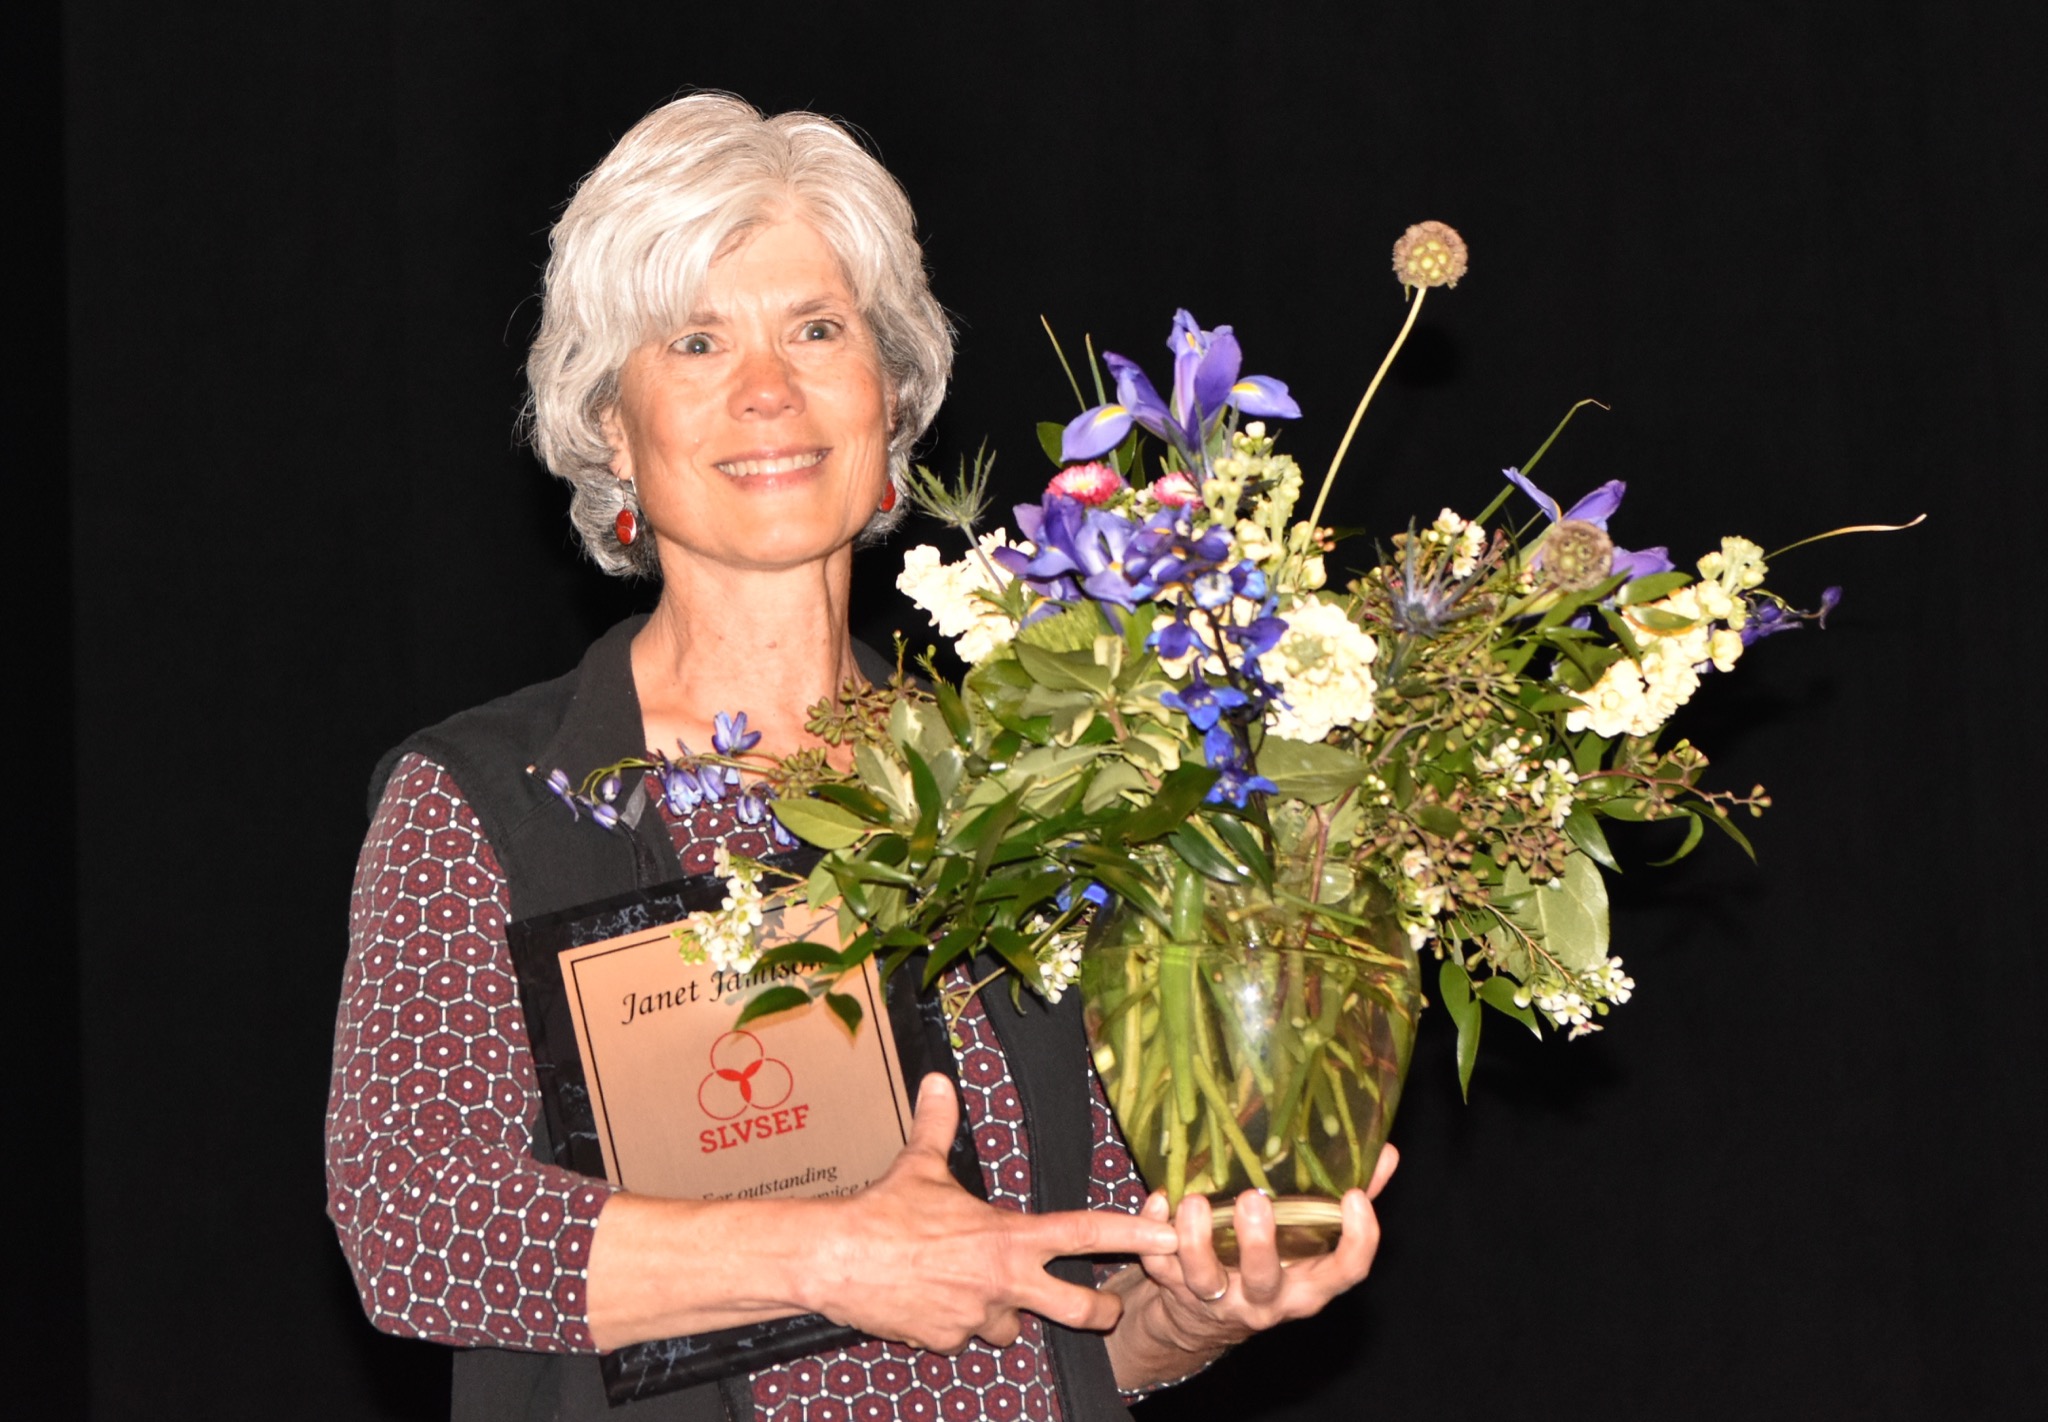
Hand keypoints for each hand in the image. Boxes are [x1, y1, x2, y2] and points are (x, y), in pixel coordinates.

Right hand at [804, 1074, 1181, 1352]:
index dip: (1132, 1235)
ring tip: (976, 1289)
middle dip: (1099, 1311)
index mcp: (1008, 1235)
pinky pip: (965, 1337)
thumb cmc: (883, 1211)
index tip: (1168, 1237)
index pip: (1085, 1232)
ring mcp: (978, 1317)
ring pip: (1012, 1326)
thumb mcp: (919, 1164)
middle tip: (1106, 1307)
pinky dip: (956, 1323)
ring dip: (1005, 1313)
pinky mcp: (949, 1341)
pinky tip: (932, 1300)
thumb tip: (937, 1082)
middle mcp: (1004, 1281)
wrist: (836, 1260)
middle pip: (1079, 1309)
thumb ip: (938, 1124)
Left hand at [1104, 1143, 1398, 1386]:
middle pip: (1266, 1280)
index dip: (1357, 1240)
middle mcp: (1266, 1298)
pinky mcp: (1176, 1291)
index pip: (1346, 1272)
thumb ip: (1351, 1199)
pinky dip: (1154, 1233)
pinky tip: (1158, 1199)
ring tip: (1193, 1200)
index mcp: (1307, 1283)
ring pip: (1205, 1279)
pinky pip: (1160, 1266)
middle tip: (1253, 1201)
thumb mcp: (1312, 1240)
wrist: (1204, 1319)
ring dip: (1195, 1239)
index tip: (1353, 1198)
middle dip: (1259, 1244)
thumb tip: (1386, 1152)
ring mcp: (1218, 1298)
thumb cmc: (1272, 1263)